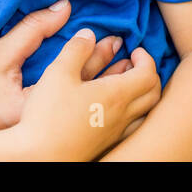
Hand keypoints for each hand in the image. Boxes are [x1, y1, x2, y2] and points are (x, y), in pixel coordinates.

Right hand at [0, 0, 134, 132]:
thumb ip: (33, 29)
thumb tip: (65, 6)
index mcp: (32, 108)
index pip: (81, 79)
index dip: (101, 55)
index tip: (113, 37)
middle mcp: (41, 129)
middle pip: (94, 102)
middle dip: (118, 75)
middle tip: (128, 53)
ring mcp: (43, 140)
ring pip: (94, 120)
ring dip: (112, 94)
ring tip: (125, 72)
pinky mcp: (40, 144)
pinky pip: (82, 127)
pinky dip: (98, 109)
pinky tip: (103, 94)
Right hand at [13, 28, 161, 160]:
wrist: (37, 157)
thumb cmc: (48, 116)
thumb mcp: (58, 73)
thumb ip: (76, 49)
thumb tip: (88, 34)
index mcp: (117, 95)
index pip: (149, 74)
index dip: (146, 58)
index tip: (134, 49)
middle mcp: (123, 116)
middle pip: (153, 94)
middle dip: (148, 74)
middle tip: (132, 64)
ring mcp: (115, 133)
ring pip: (144, 113)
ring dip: (141, 94)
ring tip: (124, 83)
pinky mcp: (104, 144)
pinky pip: (129, 126)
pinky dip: (130, 111)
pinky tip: (110, 108)